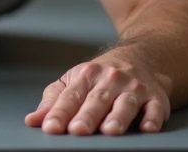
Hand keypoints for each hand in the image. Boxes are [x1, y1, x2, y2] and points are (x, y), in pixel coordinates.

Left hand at [25, 56, 170, 135]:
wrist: (140, 57)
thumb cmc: (100, 76)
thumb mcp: (75, 81)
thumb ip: (54, 101)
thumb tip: (32, 120)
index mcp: (87, 75)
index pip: (70, 96)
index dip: (59, 112)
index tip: (50, 127)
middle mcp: (110, 80)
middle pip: (97, 100)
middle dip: (86, 116)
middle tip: (77, 131)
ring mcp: (134, 87)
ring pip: (125, 103)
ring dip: (118, 117)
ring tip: (109, 131)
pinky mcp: (155, 97)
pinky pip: (155, 108)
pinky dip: (153, 118)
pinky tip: (147, 128)